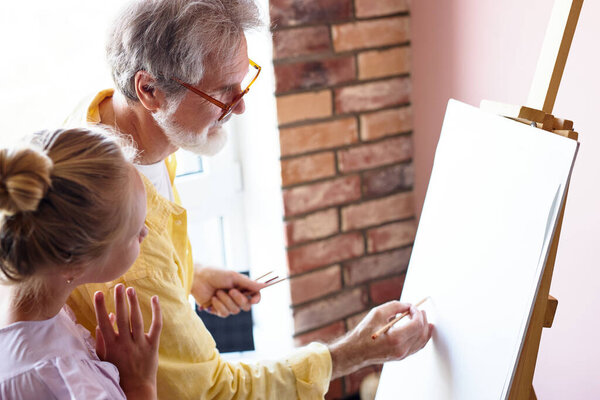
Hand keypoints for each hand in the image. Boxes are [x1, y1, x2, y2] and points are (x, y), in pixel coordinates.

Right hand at [94, 284, 161, 399]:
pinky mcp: (153, 346)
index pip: (104, 323)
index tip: (98, 293)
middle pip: (122, 317)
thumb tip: (107, 318)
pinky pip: (156, 325)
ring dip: (133, 303)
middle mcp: (125, 344)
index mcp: (111, 346)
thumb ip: (102, 339)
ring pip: (137, 319)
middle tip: (118, 285)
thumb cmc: (116, 372)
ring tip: (130, 289)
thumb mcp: (104, 358)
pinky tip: (154, 299)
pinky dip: (156, 312)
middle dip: (119, 300)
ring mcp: (140, 344)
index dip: (101, 307)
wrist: (135, 389)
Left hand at [191, 266, 266, 316]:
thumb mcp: (233, 276)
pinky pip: (225, 313)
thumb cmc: (215, 273)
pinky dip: (219, 305)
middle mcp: (236, 296)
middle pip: (246, 306)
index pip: (255, 296)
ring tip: (218, 292)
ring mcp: (227, 304)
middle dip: (239, 300)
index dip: (256, 299)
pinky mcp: (218, 310)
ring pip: (235, 311)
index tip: (254, 299)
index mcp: (242, 286)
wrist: (198, 278)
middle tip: (231, 291)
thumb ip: (249, 283)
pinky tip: (213, 298)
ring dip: (226, 301)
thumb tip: (264, 285)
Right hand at [328, 301, 432, 378]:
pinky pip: (417, 347)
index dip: (417, 313)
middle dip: (423, 319)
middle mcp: (401, 349)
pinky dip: (421, 337)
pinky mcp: (401, 357)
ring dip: (425, 329)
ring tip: (424, 318)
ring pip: (421, 341)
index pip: (416, 324)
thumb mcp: (377, 313)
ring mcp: (402, 355)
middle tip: (421, 311)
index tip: (413, 307)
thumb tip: (408, 305)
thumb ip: (395, 306)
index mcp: (396, 338)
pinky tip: (422, 330)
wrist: (356, 352)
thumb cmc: (364, 332)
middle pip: (421, 333)